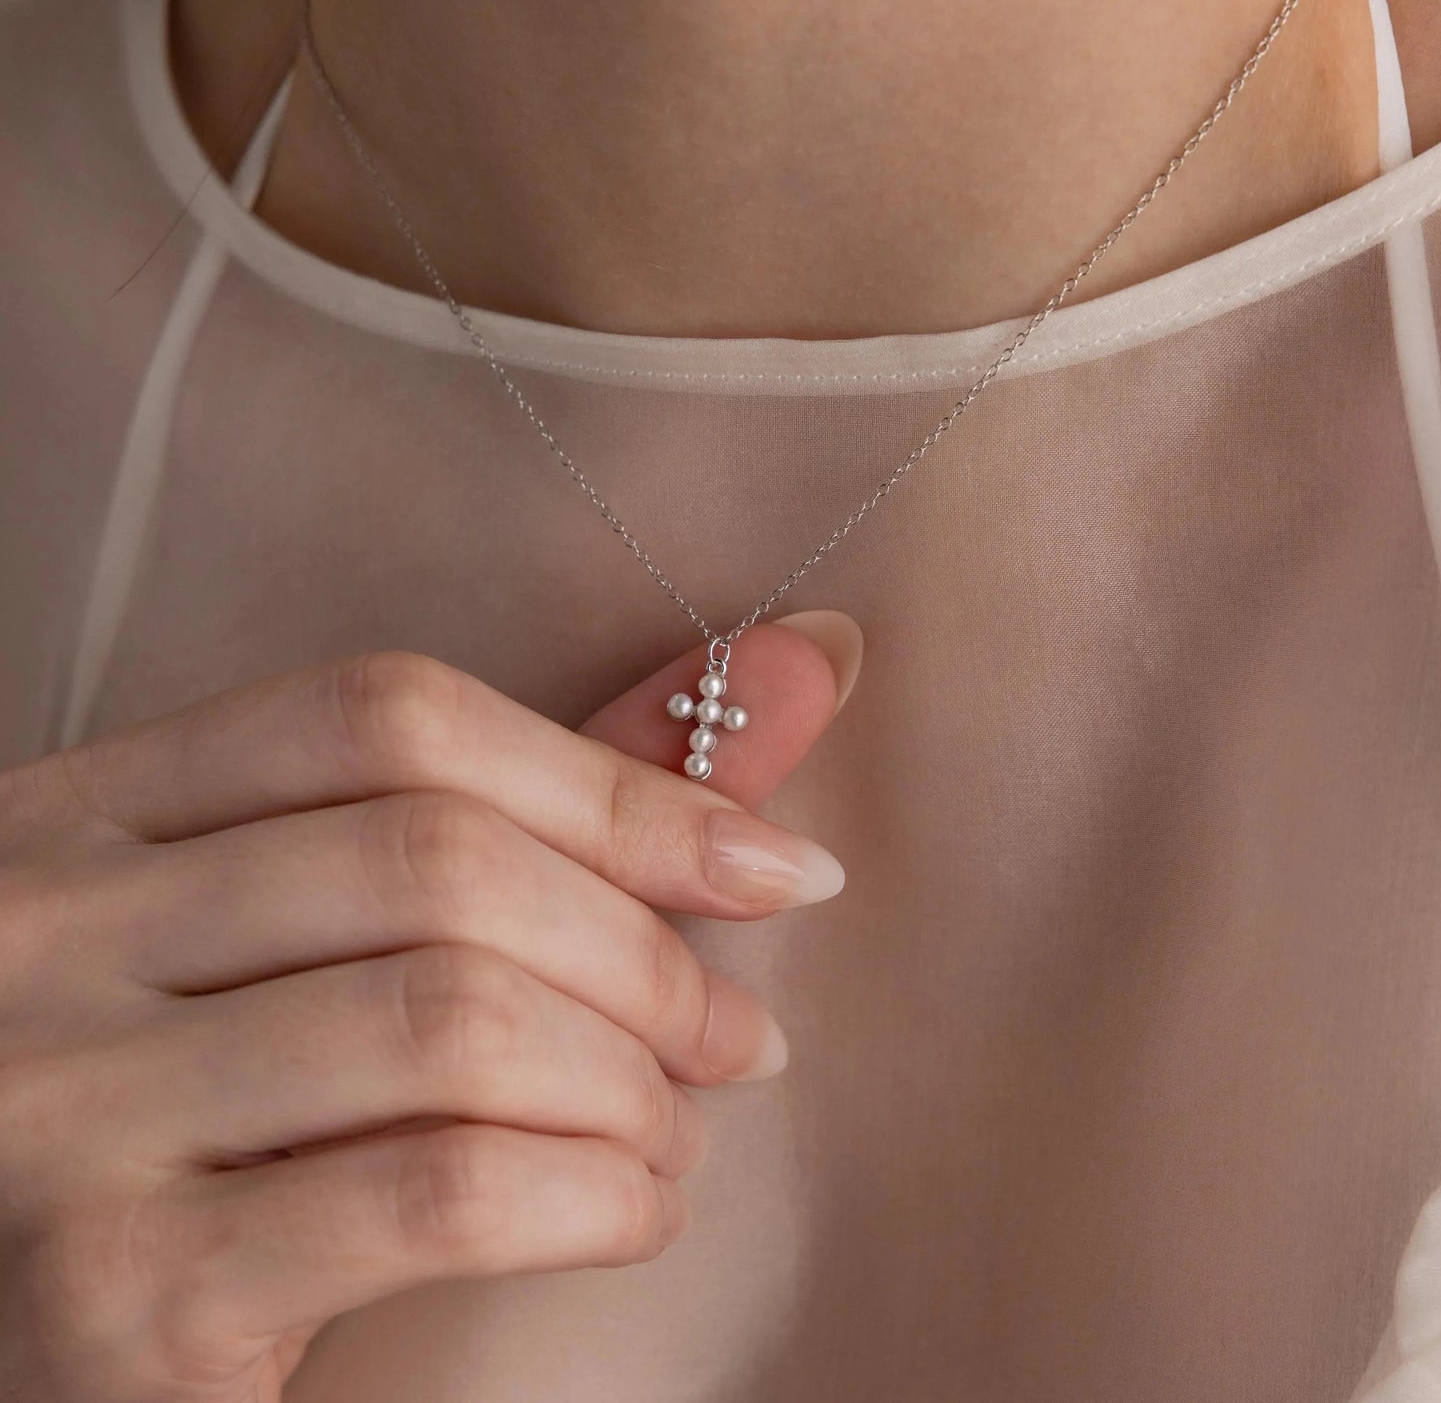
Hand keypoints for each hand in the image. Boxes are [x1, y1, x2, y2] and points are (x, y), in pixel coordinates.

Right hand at [0, 613, 856, 1400]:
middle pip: (438, 858)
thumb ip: (542, 802)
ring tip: (677, 1131)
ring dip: (631, 1081)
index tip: (767, 862)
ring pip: (452, 1018)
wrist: (28, 1333)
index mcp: (93, 812)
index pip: (389, 717)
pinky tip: (632, 1212)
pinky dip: (590, 1195)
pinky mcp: (116, 1290)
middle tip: (738, 1035)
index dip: (611, 783)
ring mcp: (62, 1104)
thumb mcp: (305, 937)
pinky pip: (434, 1192)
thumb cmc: (202, 1111)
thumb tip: (807, 662)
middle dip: (646, 951)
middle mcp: (49, 928)